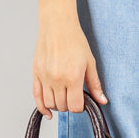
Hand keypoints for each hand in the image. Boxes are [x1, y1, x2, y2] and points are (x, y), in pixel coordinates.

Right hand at [33, 0, 107, 117]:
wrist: (58, 26)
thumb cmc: (75, 41)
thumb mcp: (90, 63)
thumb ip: (95, 84)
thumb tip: (102, 101)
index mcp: (73, 77)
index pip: (75, 106)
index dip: (80, 107)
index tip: (82, 102)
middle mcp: (57, 79)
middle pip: (62, 106)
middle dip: (69, 105)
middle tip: (74, 96)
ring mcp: (45, 77)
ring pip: (50, 103)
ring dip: (58, 105)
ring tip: (64, 97)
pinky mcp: (36, 74)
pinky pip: (36, 97)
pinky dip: (42, 107)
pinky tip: (48, 111)